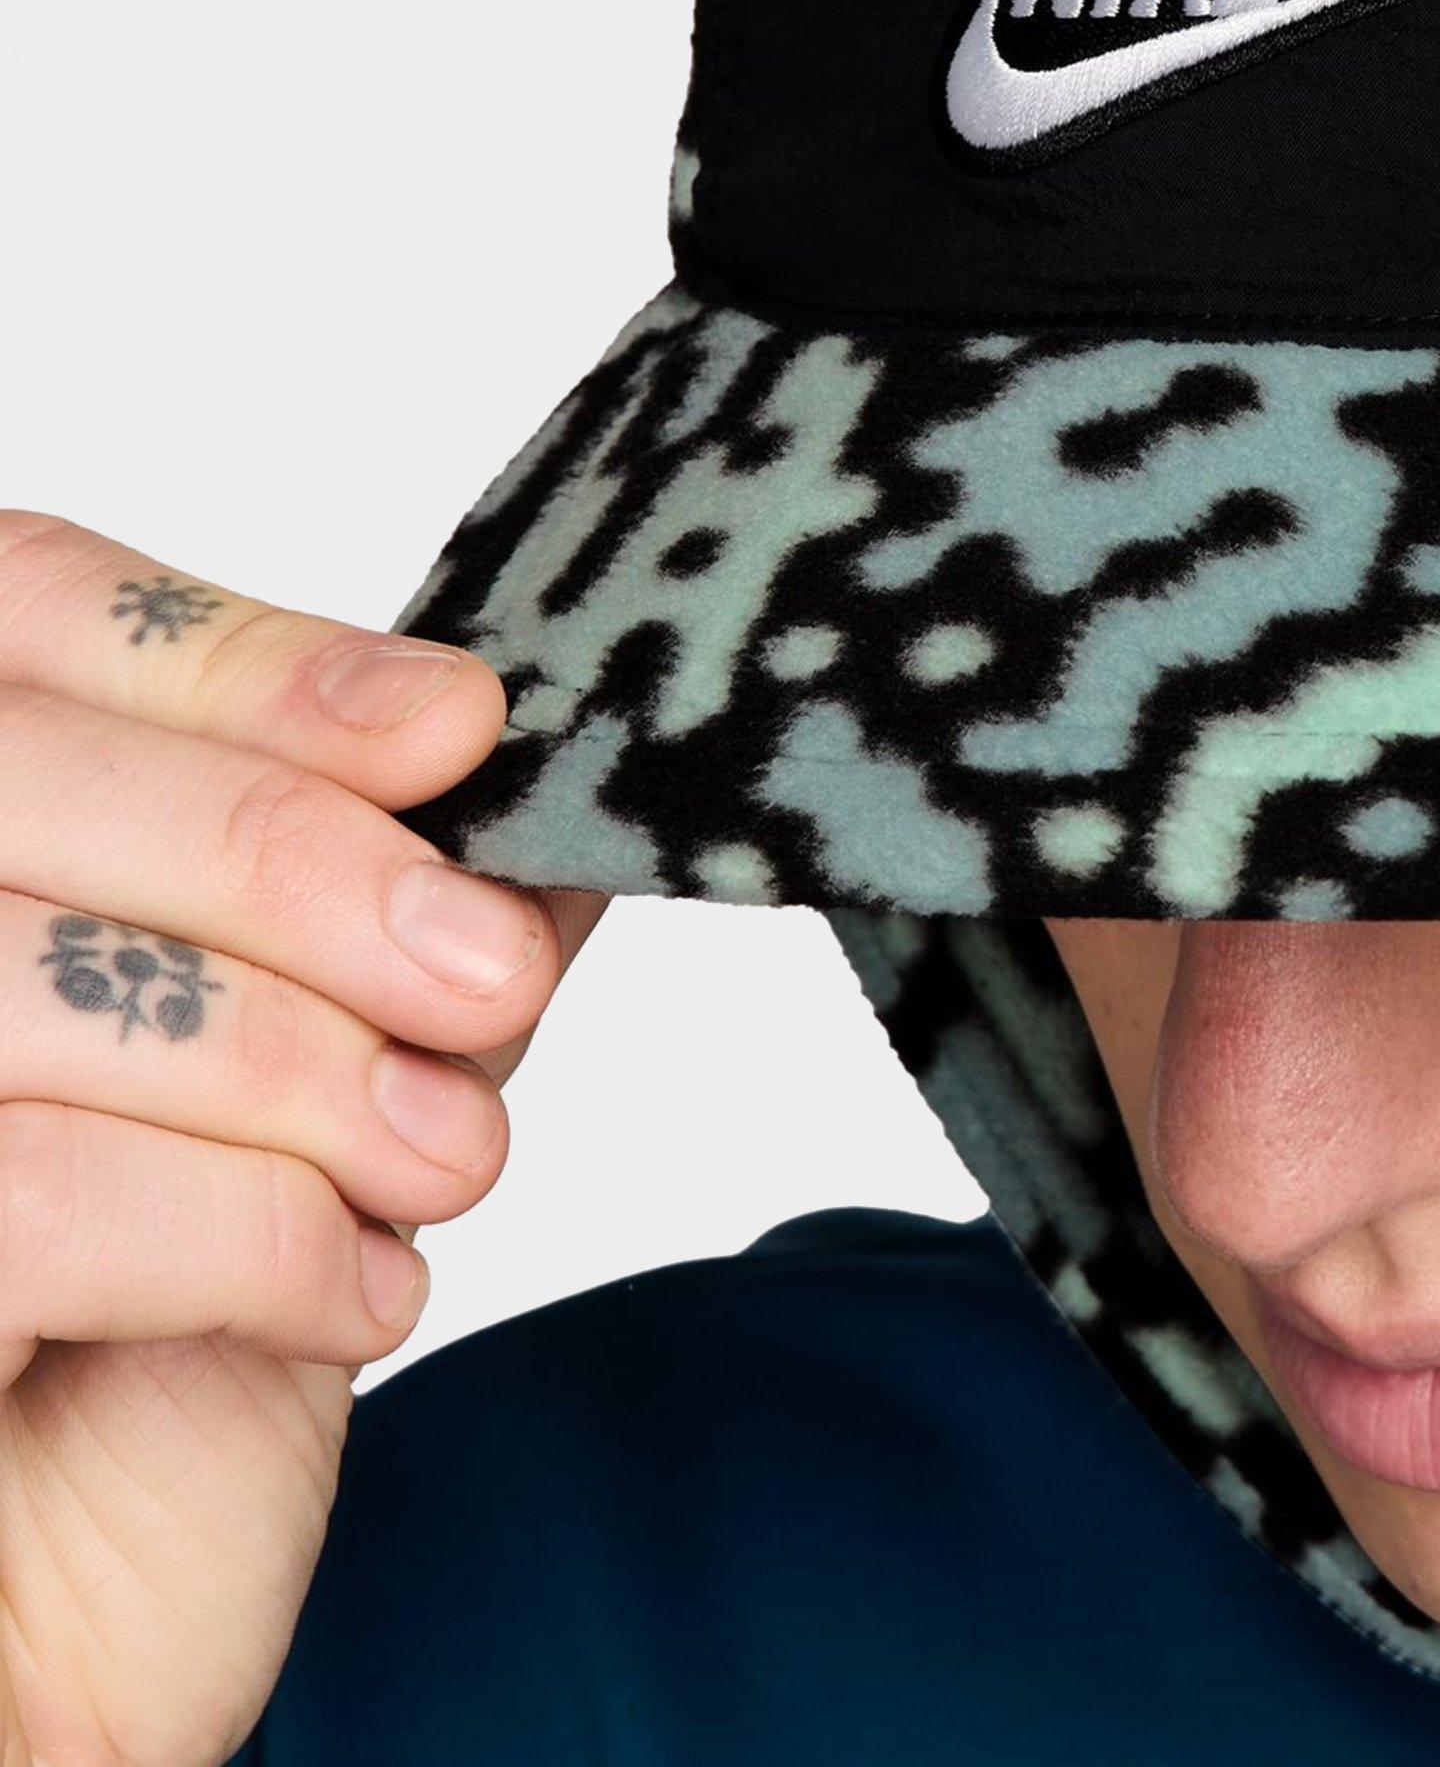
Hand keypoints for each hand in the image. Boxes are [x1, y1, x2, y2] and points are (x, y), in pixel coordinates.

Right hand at [0, 513, 599, 1766]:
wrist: (62, 1667)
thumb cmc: (148, 1364)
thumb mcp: (308, 1092)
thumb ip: (397, 919)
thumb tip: (551, 778)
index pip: (16, 613)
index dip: (235, 655)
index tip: (458, 723)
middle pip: (20, 774)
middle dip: (296, 861)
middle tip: (481, 976)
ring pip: (28, 980)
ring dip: (296, 1067)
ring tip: (441, 1158)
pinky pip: (27, 1192)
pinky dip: (240, 1231)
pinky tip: (346, 1290)